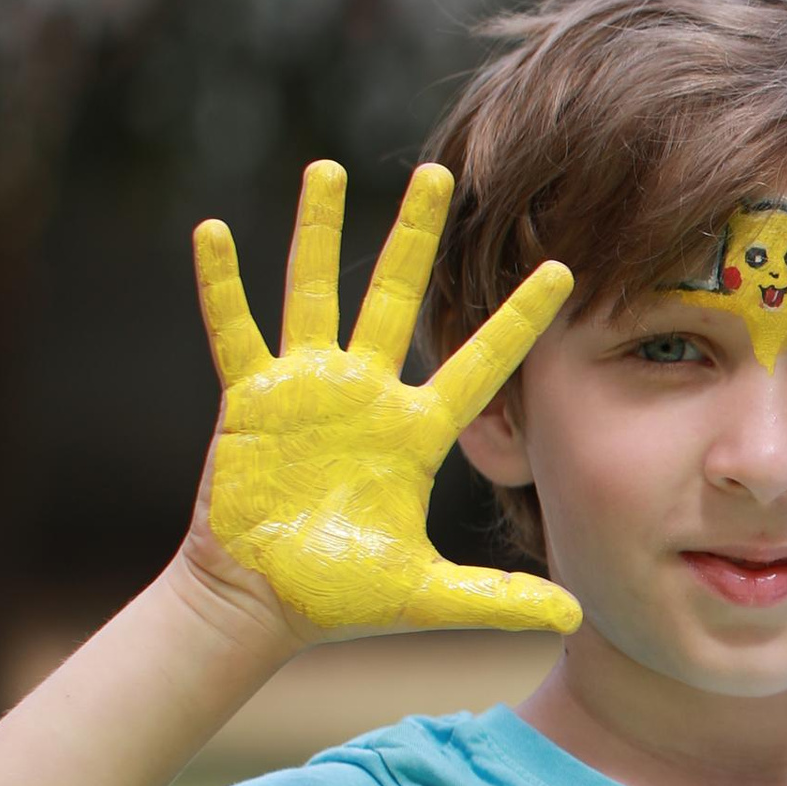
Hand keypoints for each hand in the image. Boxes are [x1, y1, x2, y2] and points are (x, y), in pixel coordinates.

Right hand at [192, 160, 580, 637]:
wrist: (263, 603)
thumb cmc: (342, 595)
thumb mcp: (430, 596)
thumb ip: (499, 598)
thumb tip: (573, 616)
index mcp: (415, 431)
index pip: (481, 362)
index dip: (518, 319)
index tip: (560, 268)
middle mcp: (365, 395)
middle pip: (395, 297)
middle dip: (416, 236)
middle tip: (440, 171)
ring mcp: (306, 389)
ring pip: (316, 292)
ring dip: (319, 232)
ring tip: (328, 169)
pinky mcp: (251, 399)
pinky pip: (234, 331)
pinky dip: (221, 284)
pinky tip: (213, 232)